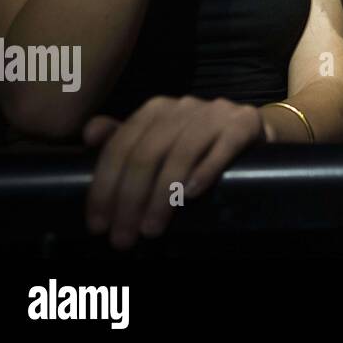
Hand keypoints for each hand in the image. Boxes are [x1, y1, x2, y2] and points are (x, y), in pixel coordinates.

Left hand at [83, 96, 264, 248]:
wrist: (254, 131)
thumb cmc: (199, 144)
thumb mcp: (159, 140)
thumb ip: (125, 139)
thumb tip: (89, 134)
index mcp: (156, 109)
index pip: (121, 145)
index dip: (104, 186)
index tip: (98, 224)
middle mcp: (184, 105)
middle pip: (147, 152)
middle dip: (130, 199)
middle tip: (123, 237)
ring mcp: (216, 111)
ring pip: (182, 152)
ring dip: (162, 195)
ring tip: (152, 229)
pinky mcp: (245, 122)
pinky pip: (224, 146)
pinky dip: (205, 170)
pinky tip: (191, 194)